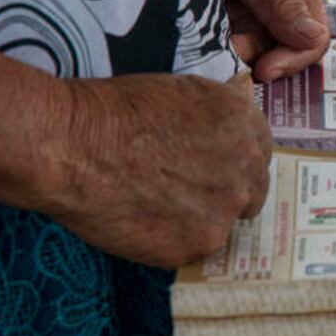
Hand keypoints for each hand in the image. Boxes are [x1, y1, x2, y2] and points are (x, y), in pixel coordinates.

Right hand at [41, 73, 271, 268]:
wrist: (75, 146)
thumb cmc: (119, 110)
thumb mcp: (184, 89)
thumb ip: (223, 103)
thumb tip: (243, 92)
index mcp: (247, 127)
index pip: (261, 152)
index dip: (237, 159)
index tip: (218, 165)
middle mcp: (246, 169)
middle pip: (252, 191)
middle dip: (226, 191)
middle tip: (187, 190)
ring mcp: (224, 211)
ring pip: (222, 222)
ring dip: (198, 217)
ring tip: (155, 202)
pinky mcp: (196, 245)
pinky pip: (192, 247)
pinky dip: (171, 240)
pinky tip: (141, 220)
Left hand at [206, 0, 329, 80]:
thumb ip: (281, 0)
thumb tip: (314, 37)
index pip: (312, 35)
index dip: (294, 55)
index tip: (266, 68)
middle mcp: (273, 5)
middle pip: (282, 52)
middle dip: (257, 55)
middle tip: (230, 53)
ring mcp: (242, 18)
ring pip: (251, 56)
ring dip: (231, 55)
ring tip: (206, 39)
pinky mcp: (213, 28)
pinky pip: (222, 53)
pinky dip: (212, 53)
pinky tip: (197, 42)